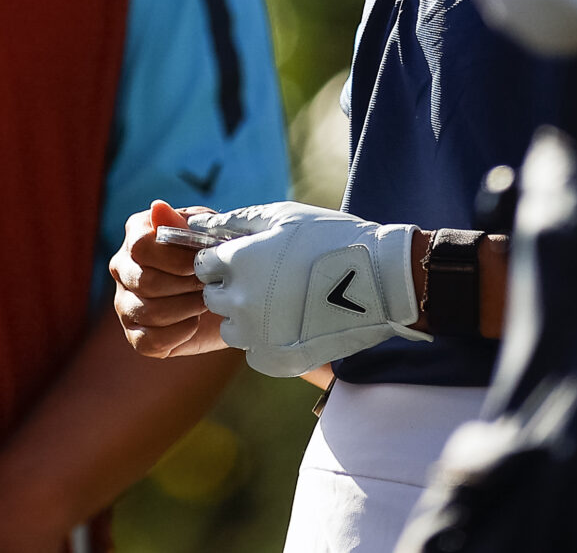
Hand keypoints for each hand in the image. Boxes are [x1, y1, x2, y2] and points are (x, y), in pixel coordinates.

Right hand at [110, 201, 228, 358]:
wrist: (233, 294)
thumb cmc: (217, 255)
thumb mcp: (208, 233)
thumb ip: (183, 223)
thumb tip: (157, 207)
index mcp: (137, 234)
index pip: (141, 247)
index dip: (176, 259)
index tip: (203, 263)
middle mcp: (123, 267)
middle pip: (145, 281)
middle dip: (185, 286)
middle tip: (209, 284)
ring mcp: (125, 302)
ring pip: (147, 312)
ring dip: (186, 309)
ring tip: (206, 301)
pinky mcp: (135, 335)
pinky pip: (148, 342)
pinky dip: (178, 334)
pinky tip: (194, 323)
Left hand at [193, 202, 423, 378]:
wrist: (380, 279)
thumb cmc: (331, 238)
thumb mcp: (283, 216)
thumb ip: (235, 220)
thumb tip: (195, 224)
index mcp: (238, 261)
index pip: (204, 265)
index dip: (225, 260)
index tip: (250, 258)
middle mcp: (239, 300)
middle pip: (214, 297)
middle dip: (233, 288)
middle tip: (270, 281)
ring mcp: (257, 334)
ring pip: (231, 328)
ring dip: (247, 317)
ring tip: (283, 304)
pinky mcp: (275, 360)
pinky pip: (254, 353)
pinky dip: (267, 343)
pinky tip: (293, 325)